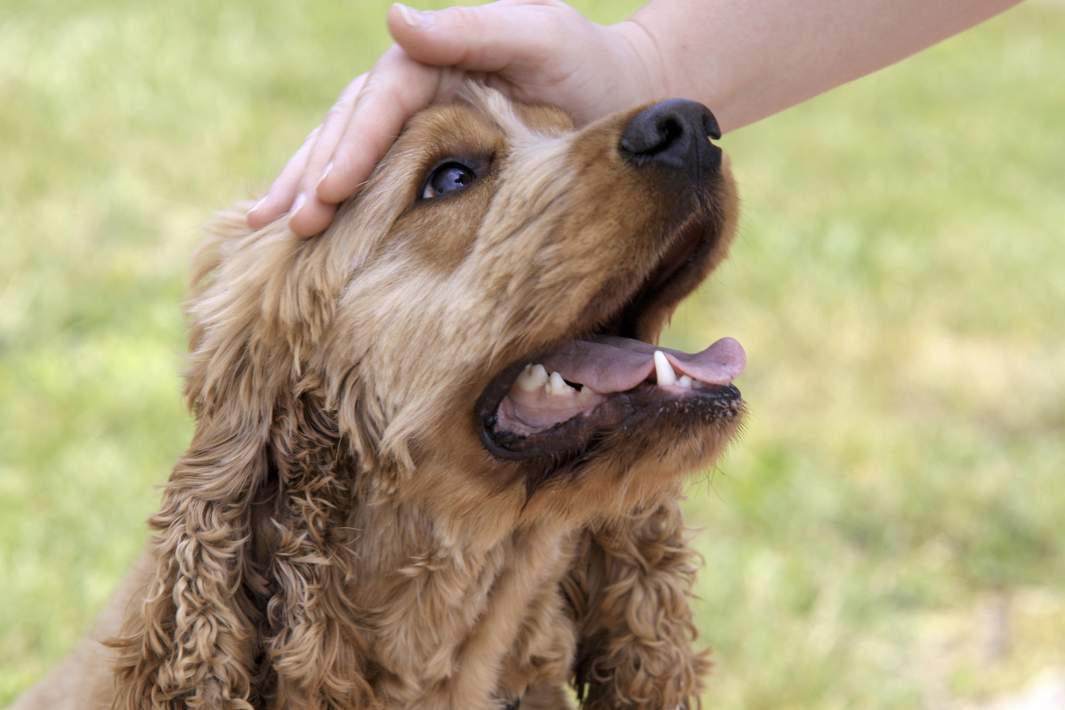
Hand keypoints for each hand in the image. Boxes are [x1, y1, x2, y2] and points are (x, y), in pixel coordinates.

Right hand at [246, 1, 664, 236]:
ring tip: (266, 231)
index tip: (325, 195)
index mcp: (429, 61)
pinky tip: (312, 236)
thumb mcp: (539, 36)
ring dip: (308, 191)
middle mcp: (413, 94)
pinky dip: (343, 207)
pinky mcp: (430, 166)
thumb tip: (394, 18)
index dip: (348, 149)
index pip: (376, 104)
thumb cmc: (586, 65)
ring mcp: (417, 130)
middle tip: (280, 226)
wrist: (624, 99)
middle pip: (347, 131)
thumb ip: (473, 29)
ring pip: (350, 158)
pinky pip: (377, 184)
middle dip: (311, 177)